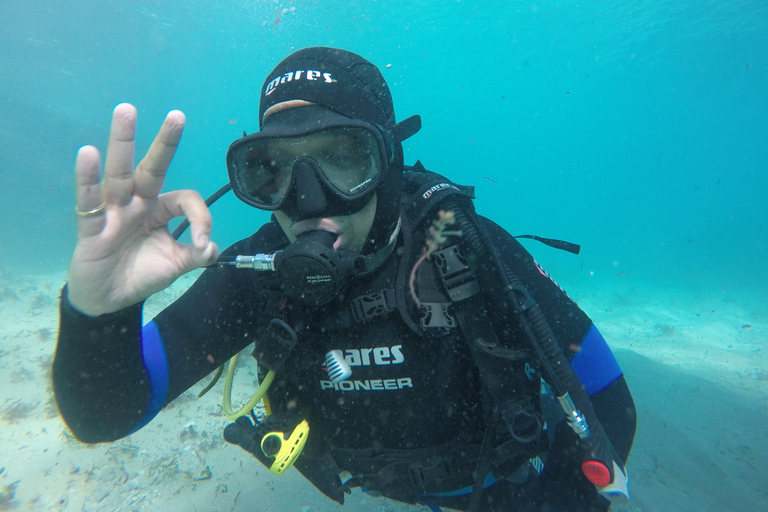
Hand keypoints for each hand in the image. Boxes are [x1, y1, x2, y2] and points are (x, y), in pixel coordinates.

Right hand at [67, 103, 218, 315]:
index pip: (185, 199)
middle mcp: (137, 204)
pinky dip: (87, 179)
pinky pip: (89, 201)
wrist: (108, 300)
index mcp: (159, 210)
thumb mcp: (175, 265)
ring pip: (120, 173)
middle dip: (165, 143)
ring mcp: (113, 212)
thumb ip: (196, 255)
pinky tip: (87, 154)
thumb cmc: (140, 274)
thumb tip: (212, 247)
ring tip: (126, 110)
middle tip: (178, 115)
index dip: (200, 218)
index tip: (203, 243)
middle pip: (152, 168)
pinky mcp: (91, 226)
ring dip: (123, 143)